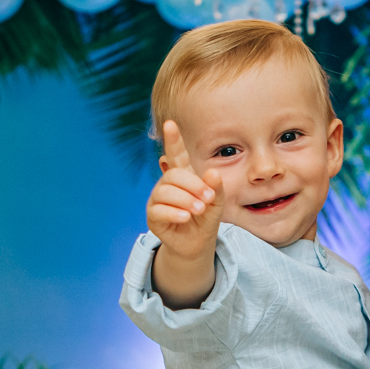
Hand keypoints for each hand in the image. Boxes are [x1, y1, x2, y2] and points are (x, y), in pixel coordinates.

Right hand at [147, 121, 224, 261]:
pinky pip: (158, 210)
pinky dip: (174, 213)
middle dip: (192, 185)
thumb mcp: (217, 203)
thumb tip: (212, 173)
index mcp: (183, 176)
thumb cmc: (205, 219)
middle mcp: (167, 184)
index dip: (173, 140)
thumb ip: (216, 188)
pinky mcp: (152, 216)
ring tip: (199, 210)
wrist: (197, 244)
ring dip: (185, 200)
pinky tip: (185, 218)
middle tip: (208, 198)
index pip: (176, 154)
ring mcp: (157, 199)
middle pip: (173, 175)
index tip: (170, 124)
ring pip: (165, 192)